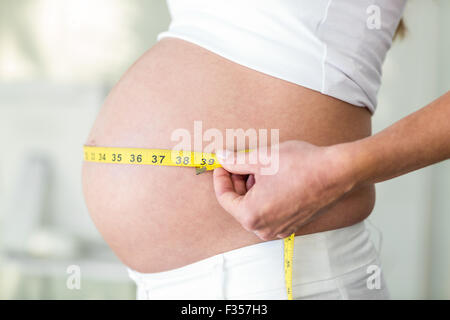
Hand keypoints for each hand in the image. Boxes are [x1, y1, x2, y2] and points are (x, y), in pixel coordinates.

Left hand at [213, 140, 355, 240]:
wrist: (335, 172)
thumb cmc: (298, 165)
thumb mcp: (260, 158)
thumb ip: (235, 161)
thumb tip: (221, 158)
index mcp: (251, 216)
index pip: (224, 198)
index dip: (220, 177)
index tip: (222, 163)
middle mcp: (263, 228)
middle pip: (239, 204)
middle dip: (236, 182)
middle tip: (238, 161)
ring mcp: (279, 229)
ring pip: (254, 207)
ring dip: (251, 188)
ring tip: (259, 167)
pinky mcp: (292, 224)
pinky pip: (269, 211)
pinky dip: (265, 196)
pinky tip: (272, 177)